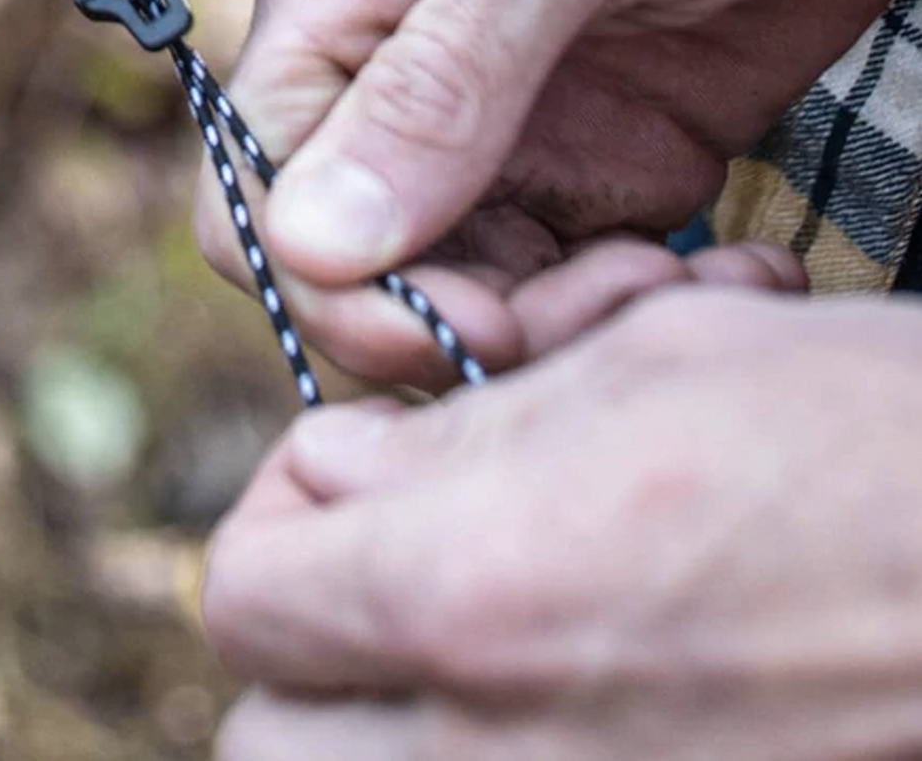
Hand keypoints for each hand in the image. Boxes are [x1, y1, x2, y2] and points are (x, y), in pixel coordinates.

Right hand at [196, 0, 921, 388]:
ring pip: (465, 295)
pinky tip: (724, 273)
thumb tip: (313, 238)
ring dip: (564, 327)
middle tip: (601, 301)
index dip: (334, 280)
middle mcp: (395, 67)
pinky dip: (636, 311)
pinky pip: (572, 287)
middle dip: (463, 318)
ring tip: (678, 281)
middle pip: (357, 266)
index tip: (463, 316)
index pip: (257, 183)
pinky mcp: (597, 159)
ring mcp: (497, 122)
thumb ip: (438, 85)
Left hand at [204, 275, 921, 760]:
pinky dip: (478, 745)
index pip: (242, 594)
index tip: (355, 468)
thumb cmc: (850, 429)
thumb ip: (447, 434)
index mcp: (466, 594)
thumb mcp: (629, 369)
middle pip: (269, 738)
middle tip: (388, 567)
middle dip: (306, 648)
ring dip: (373, 716)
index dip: (282, 512)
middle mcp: (494, 750)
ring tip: (464, 630)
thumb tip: (338, 468)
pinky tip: (562, 681)